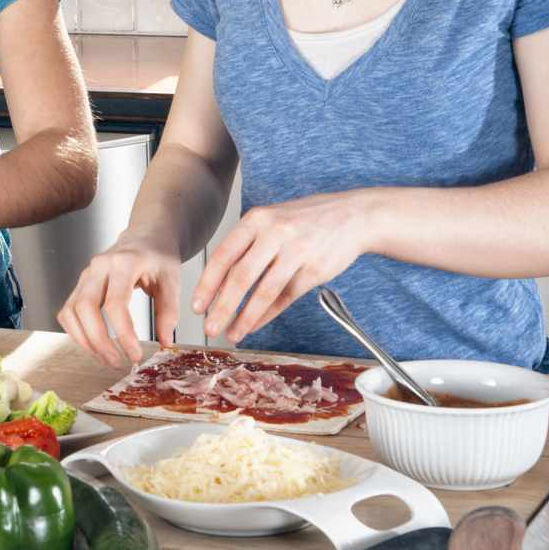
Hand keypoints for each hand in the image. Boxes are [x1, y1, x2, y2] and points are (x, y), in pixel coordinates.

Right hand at [57, 234, 179, 367]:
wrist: (145, 238)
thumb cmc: (158, 257)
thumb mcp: (171, 280)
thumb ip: (169, 311)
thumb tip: (164, 343)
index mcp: (124, 263)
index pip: (115, 304)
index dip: (123, 333)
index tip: (135, 354)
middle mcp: (99, 267)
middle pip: (85, 308)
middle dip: (98, 341)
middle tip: (115, 362)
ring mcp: (86, 275)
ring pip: (71, 311)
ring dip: (84, 340)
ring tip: (105, 359)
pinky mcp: (80, 285)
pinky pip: (68, 312)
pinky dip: (76, 333)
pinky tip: (94, 346)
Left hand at [193, 191, 372, 343]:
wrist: (352, 216)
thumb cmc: (303, 221)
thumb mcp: (271, 221)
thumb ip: (247, 247)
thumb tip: (217, 286)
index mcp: (257, 219)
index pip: (224, 255)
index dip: (208, 284)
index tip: (196, 306)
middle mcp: (275, 232)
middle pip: (241, 276)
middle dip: (222, 306)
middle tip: (209, 327)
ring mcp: (297, 251)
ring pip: (264, 291)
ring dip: (245, 317)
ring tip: (232, 333)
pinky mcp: (315, 269)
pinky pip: (286, 297)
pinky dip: (267, 315)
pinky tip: (254, 326)